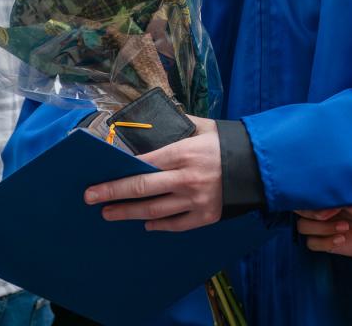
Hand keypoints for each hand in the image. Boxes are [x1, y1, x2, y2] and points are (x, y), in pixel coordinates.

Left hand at [85, 115, 221, 231]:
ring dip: (128, 212)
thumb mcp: (203, 127)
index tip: (99, 176)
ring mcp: (195, 200)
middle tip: (91, 198)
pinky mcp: (206, 216)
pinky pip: (175, 224)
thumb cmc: (228, 142)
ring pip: (154, 210)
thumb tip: (150, 127)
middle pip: (141, 188)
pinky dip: (157, 225)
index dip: (118, 171)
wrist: (261, 164)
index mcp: (183, 153)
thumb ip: (177, 126)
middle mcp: (186, 178)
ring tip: (109, 213)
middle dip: (112, 193)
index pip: (142, 163)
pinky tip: (145, 222)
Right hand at [296, 199, 351, 256]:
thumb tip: (321, 211)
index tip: (328, 205)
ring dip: (322, 228)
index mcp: (324, 194)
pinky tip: (342, 239)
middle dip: (312, 214)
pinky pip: (311, 243)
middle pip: (298, 211)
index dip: (309, 201)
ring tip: (345, 227)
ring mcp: (321, 226)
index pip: (301, 194)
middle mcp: (319, 209)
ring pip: (303, 227)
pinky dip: (325, 242)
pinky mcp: (326, 242)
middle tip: (331, 215)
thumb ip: (336, 199)